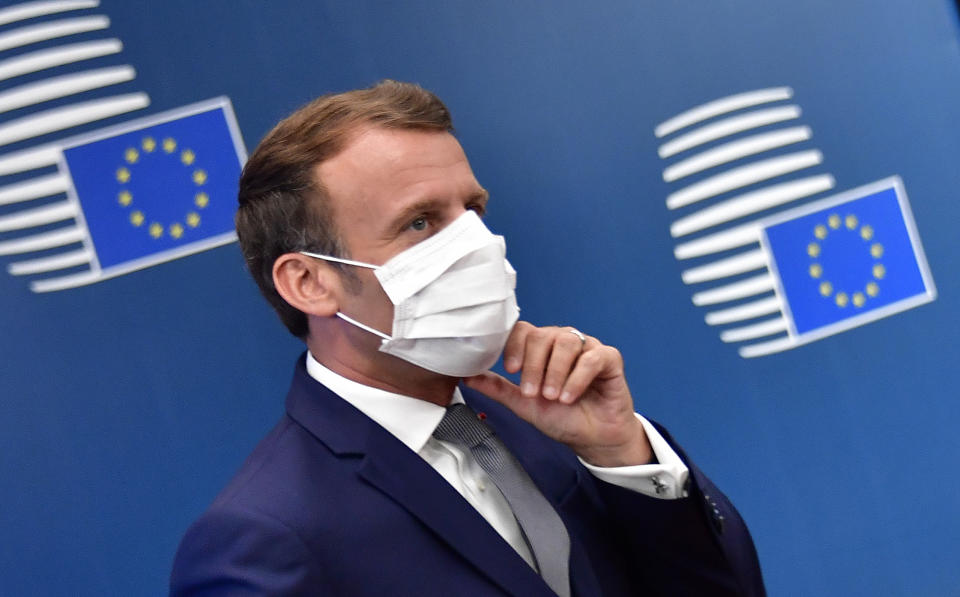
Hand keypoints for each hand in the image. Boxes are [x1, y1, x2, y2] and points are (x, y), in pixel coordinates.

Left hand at [463, 321, 652, 466]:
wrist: (593, 439)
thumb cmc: (562, 418)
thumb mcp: (523, 404)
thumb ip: (497, 388)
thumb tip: (466, 376)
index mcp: (541, 348)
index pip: (523, 330)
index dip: (515, 346)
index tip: (511, 370)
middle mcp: (563, 342)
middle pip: (543, 335)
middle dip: (534, 366)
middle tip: (534, 393)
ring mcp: (587, 348)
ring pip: (566, 342)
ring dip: (555, 372)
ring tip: (554, 397)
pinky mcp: (609, 358)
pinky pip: (592, 357)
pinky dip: (577, 377)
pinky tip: (570, 396)